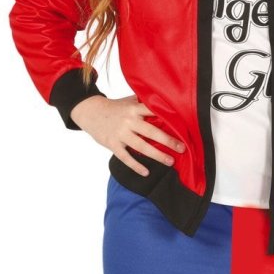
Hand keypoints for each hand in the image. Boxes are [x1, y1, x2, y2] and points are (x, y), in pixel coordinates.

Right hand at [69, 94, 184, 176]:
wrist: (90, 112)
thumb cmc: (114, 107)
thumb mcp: (128, 101)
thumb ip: (143, 103)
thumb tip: (164, 103)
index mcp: (134, 108)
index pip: (154, 112)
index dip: (169, 119)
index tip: (183, 126)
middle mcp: (128, 120)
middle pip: (151, 132)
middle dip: (168, 141)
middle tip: (182, 148)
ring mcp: (120, 133)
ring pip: (141, 146)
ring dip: (157, 155)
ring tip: (170, 161)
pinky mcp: (112, 144)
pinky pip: (126, 158)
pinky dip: (136, 166)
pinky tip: (146, 172)